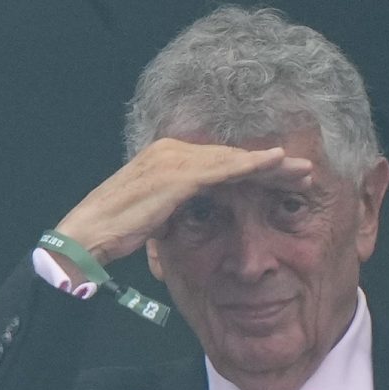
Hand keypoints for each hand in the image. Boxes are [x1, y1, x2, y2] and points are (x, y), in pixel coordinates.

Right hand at [52, 138, 314, 266]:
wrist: (84, 238)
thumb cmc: (112, 233)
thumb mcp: (152, 215)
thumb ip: (176, 207)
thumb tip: (195, 215)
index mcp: (166, 158)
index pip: (219, 162)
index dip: (252, 171)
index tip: (282, 180)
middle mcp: (171, 151)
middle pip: (231, 157)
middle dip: (270, 166)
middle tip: (304, 172)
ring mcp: (173, 161)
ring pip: (232, 161)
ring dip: (271, 166)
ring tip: (302, 171)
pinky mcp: (176, 175)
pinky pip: (222, 169)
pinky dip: (252, 166)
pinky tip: (277, 164)